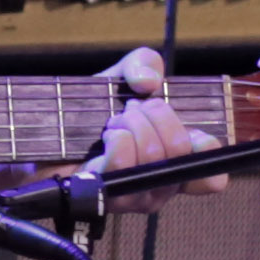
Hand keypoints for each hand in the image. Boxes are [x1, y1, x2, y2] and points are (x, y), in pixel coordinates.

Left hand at [93, 43, 229, 191]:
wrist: (48, 130)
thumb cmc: (89, 112)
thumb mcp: (122, 77)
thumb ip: (144, 64)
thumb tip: (150, 82)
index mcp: (174, 162)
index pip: (211, 176)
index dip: (208, 152)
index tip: (195, 132)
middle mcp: (159, 184)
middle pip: (180, 150)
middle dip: (157, 116)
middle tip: (132, 111)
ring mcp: (133, 195)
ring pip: (152, 156)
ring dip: (132, 125)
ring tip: (113, 122)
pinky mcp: (105, 196)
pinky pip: (122, 165)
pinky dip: (117, 138)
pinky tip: (107, 134)